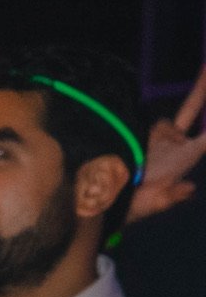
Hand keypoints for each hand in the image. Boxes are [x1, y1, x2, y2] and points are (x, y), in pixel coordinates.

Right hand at [128, 63, 205, 223]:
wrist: (100, 202)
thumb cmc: (130, 207)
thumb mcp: (151, 205)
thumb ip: (171, 197)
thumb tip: (190, 188)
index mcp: (182, 159)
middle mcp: (170, 145)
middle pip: (189, 111)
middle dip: (201, 89)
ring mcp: (153, 138)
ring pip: (163, 121)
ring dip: (160, 132)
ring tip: (143, 164)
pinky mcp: (135, 133)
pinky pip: (142, 123)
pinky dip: (142, 130)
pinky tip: (134, 152)